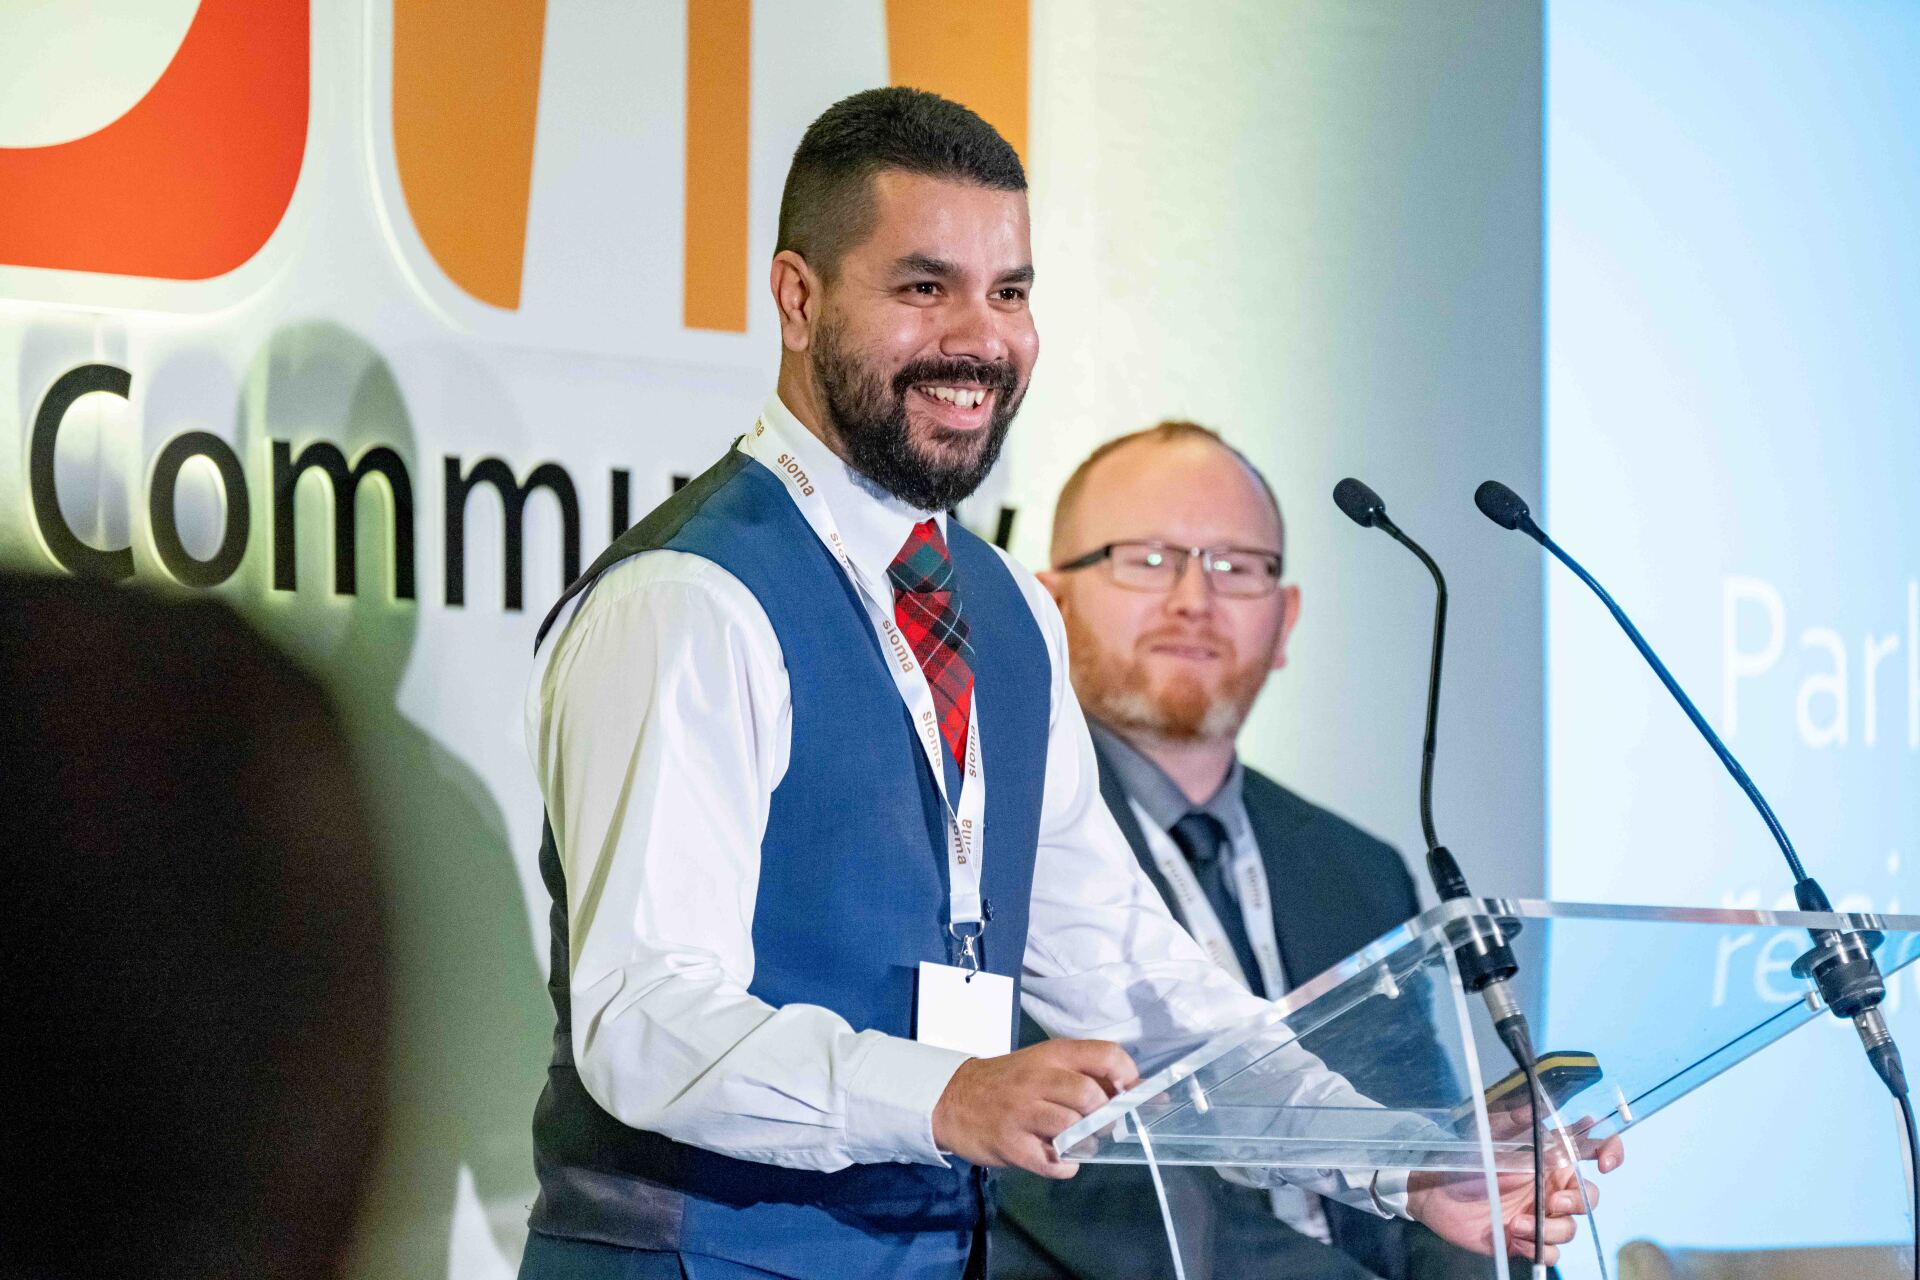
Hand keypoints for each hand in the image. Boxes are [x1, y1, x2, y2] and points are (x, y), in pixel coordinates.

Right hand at [931, 1039, 1137, 1178]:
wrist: (952, 1098)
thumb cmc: (1008, 1082)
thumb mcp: (1042, 1065)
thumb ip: (1083, 1076)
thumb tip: (1138, 1093)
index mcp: (1052, 1055)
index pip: (1106, 1055)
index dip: (1129, 1078)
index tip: (1130, 1096)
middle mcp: (1038, 1079)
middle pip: (1092, 1096)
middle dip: (1105, 1117)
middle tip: (1098, 1126)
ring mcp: (1022, 1112)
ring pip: (1074, 1128)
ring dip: (1085, 1143)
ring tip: (1076, 1143)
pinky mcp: (1010, 1144)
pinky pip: (1052, 1162)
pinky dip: (1065, 1166)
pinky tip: (1058, 1159)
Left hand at [1407, 1134, 1623, 1265]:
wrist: (1433, 1190)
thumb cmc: (1463, 1156)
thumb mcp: (1487, 1132)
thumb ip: (1516, 1119)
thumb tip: (1542, 1104)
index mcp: (1548, 1157)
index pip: (1592, 1150)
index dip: (1611, 1152)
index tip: (1605, 1163)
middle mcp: (1549, 1186)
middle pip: (1589, 1197)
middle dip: (1576, 1202)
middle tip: (1549, 1202)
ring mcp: (1539, 1214)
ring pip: (1570, 1228)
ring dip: (1551, 1229)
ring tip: (1518, 1222)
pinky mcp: (1525, 1239)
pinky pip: (1551, 1252)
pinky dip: (1540, 1249)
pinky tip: (1516, 1237)